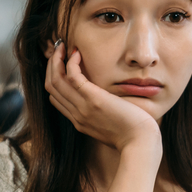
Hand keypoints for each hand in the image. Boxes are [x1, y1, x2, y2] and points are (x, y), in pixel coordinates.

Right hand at [45, 42, 160, 153]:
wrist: (140, 144)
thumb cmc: (133, 136)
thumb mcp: (110, 127)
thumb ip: (101, 116)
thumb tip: (106, 104)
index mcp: (79, 122)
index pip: (56, 98)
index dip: (54, 79)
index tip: (62, 64)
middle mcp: (76, 115)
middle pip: (51, 87)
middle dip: (51, 66)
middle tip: (58, 50)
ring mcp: (82, 108)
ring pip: (56, 81)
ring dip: (56, 60)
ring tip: (63, 47)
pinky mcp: (93, 100)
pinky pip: (72, 76)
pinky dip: (71, 63)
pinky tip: (77, 54)